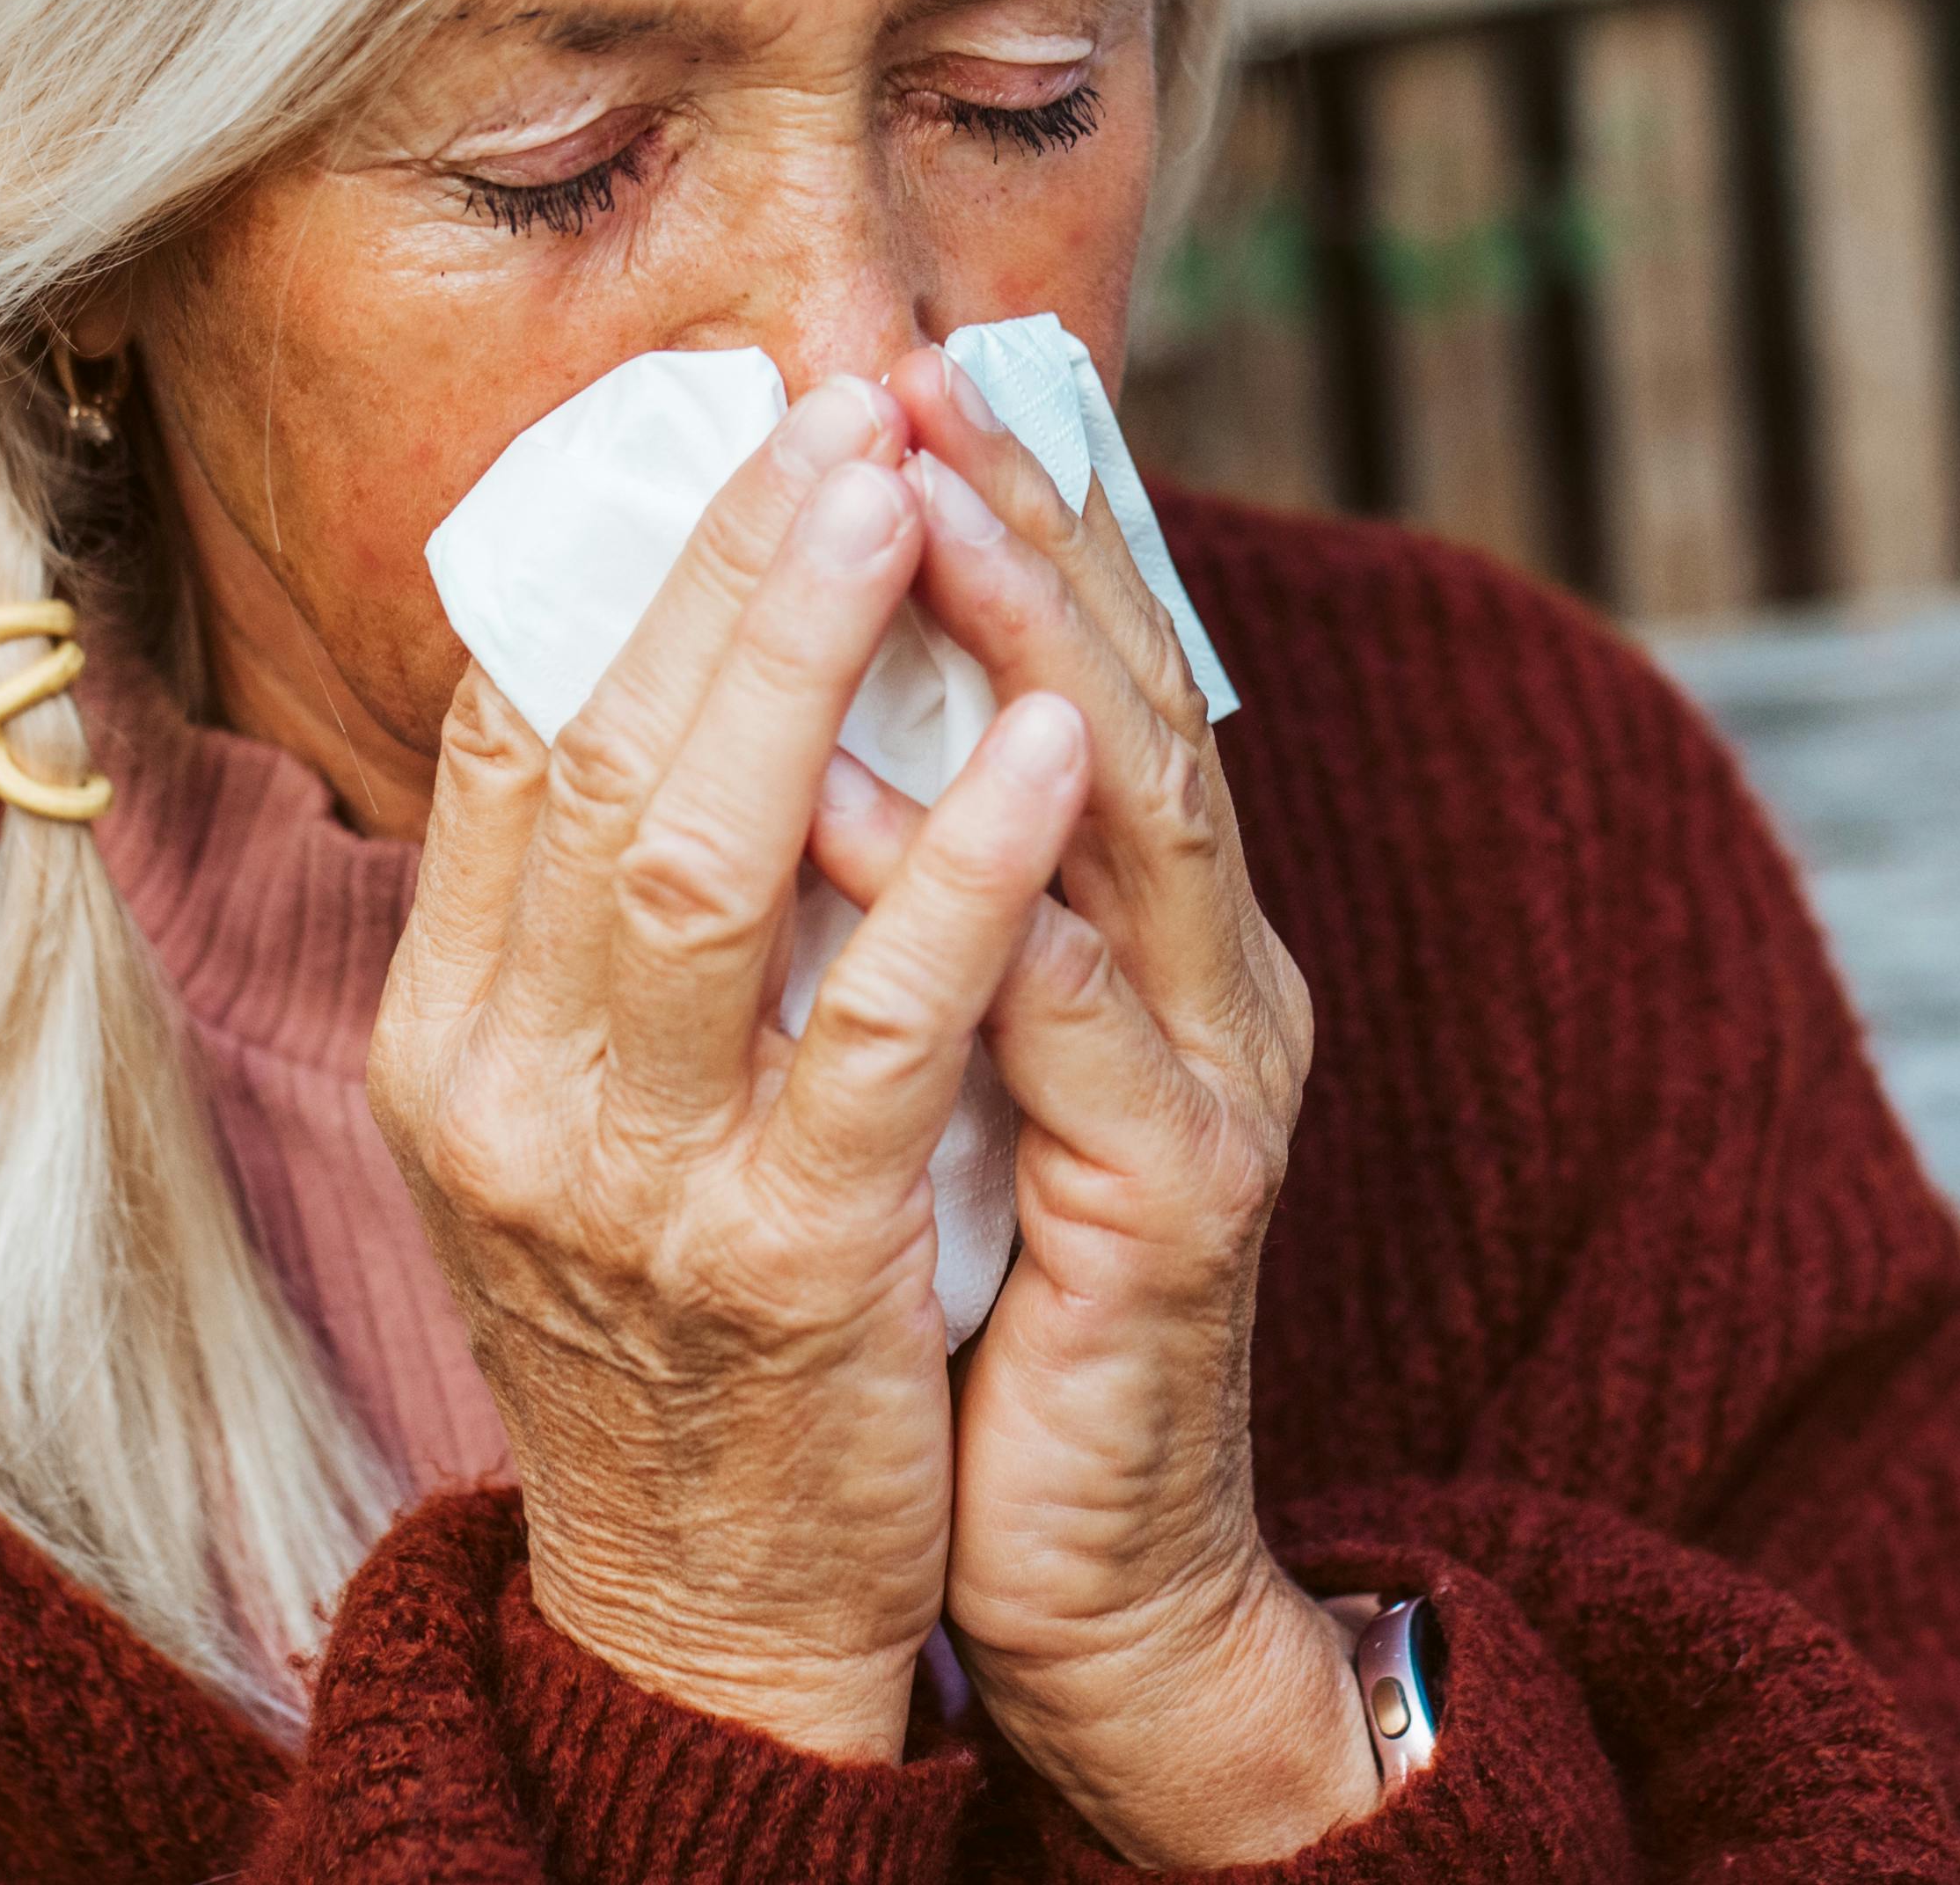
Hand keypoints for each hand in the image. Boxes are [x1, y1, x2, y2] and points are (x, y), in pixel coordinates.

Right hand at [371, 375, 1093, 1764]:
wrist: (708, 1611)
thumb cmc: (676, 1322)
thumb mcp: (574, 1109)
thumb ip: (592, 922)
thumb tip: (655, 666)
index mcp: (446, 1030)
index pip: (509, 733)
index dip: (616, 556)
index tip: (723, 413)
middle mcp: (500, 1088)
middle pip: (597, 755)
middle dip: (720, 563)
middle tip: (832, 407)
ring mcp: (631, 1179)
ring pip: (704, 856)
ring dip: (816, 658)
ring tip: (914, 503)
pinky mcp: (786, 1258)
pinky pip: (873, 1028)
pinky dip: (956, 873)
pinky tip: (1042, 750)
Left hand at [810, 348, 1376, 1860]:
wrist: (1082, 1589)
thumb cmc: (968, 1313)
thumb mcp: (925, 1065)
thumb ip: (890, 906)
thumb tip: (750, 722)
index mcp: (1147, 934)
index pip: (1082, 672)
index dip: (1006, 513)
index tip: (888, 370)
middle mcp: (1205, 976)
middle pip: (1126, 692)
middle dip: (1020, 521)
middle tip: (910, 374)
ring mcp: (1209, 1088)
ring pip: (1122, 822)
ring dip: (1014, 649)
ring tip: (899, 506)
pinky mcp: (1173, 1214)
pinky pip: (1064, 1026)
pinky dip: (974, 898)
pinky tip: (864, 797)